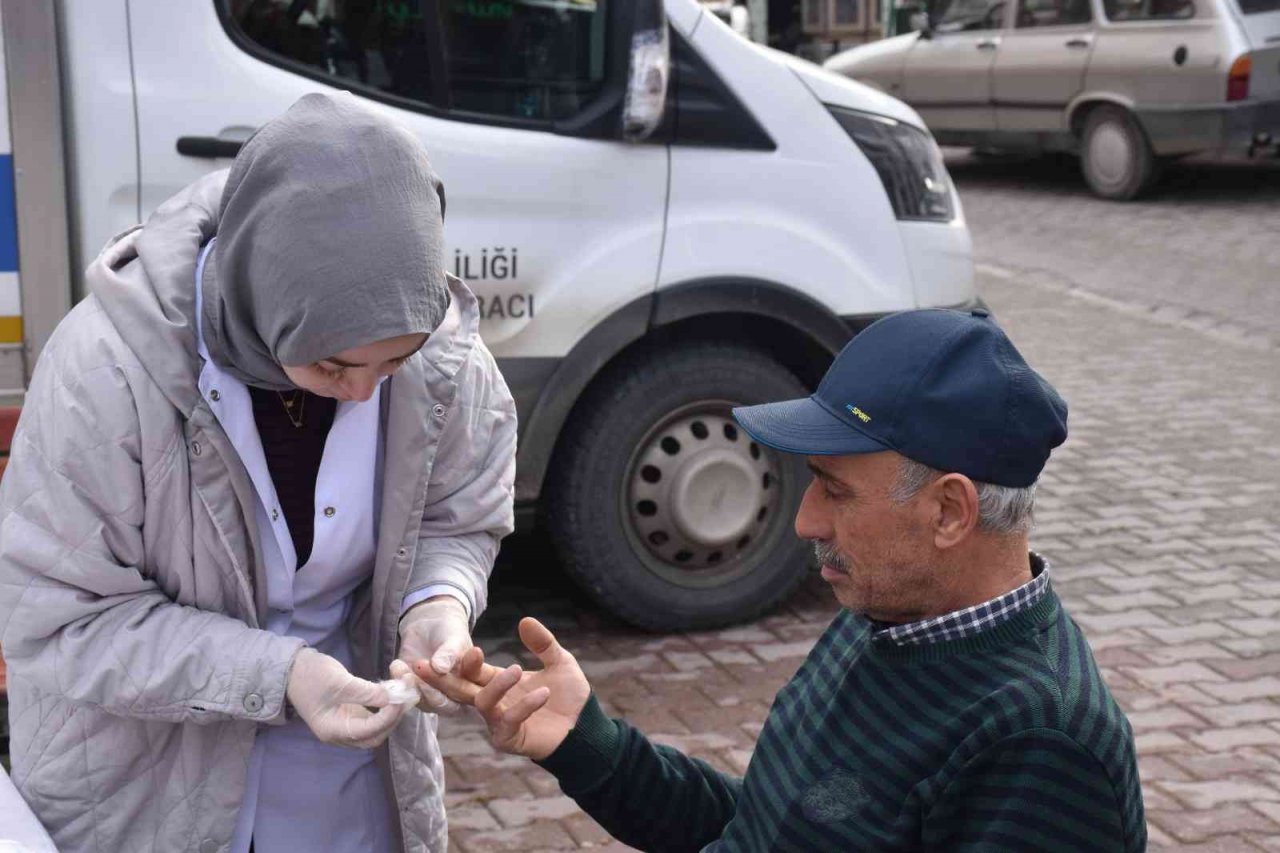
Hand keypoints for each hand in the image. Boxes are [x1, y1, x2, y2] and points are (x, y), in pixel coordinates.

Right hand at [285, 648, 414, 748]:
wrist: (292, 669)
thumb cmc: (311, 676)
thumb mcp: (339, 682)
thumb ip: (365, 692)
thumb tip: (392, 698)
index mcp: (333, 730)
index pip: (369, 731)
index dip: (389, 715)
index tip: (402, 696)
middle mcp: (340, 733)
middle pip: (376, 735)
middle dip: (394, 716)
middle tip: (407, 693)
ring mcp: (345, 724)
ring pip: (376, 727)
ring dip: (392, 711)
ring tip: (403, 690)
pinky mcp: (349, 714)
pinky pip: (372, 716)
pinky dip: (384, 707)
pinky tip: (392, 691)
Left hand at [398, 596, 472, 712]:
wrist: (430, 627)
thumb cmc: (450, 633)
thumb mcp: (455, 639)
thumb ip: (450, 653)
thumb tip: (440, 668)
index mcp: (471, 689)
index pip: (463, 697)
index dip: (452, 687)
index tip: (440, 670)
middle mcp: (451, 699)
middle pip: (440, 703)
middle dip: (428, 687)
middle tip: (419, 666)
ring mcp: (429, 697)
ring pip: (420, 701)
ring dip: (410, 686)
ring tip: (403, 666)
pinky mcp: (410, 692)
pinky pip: (403, 694)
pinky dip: (397, 682)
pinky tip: (397, 665)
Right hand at [414, 617, 589, 760]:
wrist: (586, 727)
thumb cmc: (569, 696)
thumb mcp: (559, 662)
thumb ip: (542, 643)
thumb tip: (524, 619)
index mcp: (498, 682)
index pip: (471, 670)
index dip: (464, 660)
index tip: (465, 648)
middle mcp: (493, 702)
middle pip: (459, 689)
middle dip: (441, 678)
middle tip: (424, 665)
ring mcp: (498, 722)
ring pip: (482, 702)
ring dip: (497, 685)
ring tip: (518, 669)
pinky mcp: (509, 739)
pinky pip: (508, 721)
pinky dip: (524, 706)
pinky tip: (543, 694)